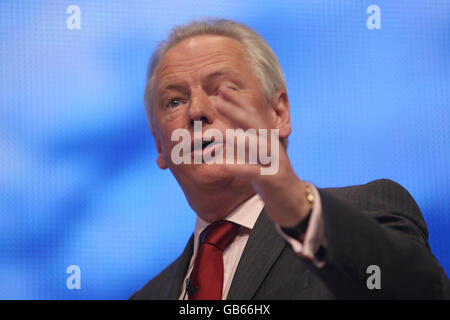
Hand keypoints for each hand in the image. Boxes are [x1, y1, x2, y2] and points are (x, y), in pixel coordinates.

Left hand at [215, 87, 311, 226]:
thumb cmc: (273, 180)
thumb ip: (249, 145)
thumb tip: (231, 132)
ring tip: (222, 132)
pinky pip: (256, 173)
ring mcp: (275, 163)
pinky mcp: (274, 181)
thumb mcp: (261, 159)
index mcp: (268, 141)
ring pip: (258, 147)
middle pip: (255, 126)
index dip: (239, 103)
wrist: (295, 204)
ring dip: (239, 138)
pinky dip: (240, 168)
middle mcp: (273, 148)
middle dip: (237, 112)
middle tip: (219, 99)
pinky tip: (225, 165)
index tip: (223, 90)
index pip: (253, 117)